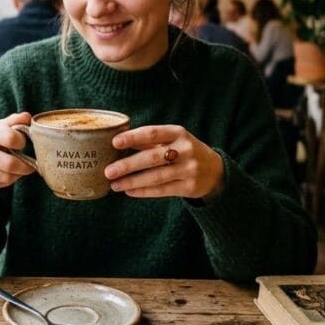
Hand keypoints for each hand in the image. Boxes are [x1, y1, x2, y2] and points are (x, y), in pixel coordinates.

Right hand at [0, 112, 35, 193]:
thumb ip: (14, 121)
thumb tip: (27, 117)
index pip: (11, 138)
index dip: (22, 142)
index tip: (22, 143)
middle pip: (10, 163)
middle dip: (26, 166)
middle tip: (31, 164)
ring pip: (6, 177)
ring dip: (18, 174)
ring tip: (19, 169)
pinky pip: (0, 185)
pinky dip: (8, 181)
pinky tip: (6, 174)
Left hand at [104, 125, 224, 199]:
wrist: (216, 171)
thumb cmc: (185, 151)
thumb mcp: (173, 140)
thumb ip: (149, 141)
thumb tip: (118, 142)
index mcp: (178, 133)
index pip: (153, 133)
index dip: (133, 137)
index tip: (114, 142)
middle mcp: (185, 150)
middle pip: (152, 158)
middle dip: (127, 165)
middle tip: (108, 171)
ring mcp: (189, 169)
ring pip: (155, 177)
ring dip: (132, 182)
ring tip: (115, 185)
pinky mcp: (189, 186)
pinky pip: (162, 190)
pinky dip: (143, 191)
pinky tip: (129, 191)